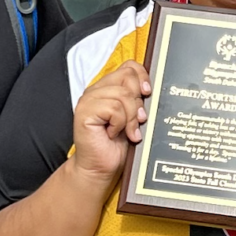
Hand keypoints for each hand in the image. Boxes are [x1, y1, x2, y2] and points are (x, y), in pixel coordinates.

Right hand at [67, 61, 149, 189]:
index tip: (148, 93)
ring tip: (127, 132)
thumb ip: (137, 100)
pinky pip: (114, 108)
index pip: (128, 66)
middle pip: (127, 77)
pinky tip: (113, 134)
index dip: (142, 76)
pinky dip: (120, 124)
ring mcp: (88, 100)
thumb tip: (150, 88)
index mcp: (107, 88)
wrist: (100, 168)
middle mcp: (96, 90)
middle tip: (138, 121)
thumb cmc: (116, 146)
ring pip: (123, 95)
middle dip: (138, 102)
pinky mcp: (84, 112)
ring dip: (130, 118)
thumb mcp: (132, 117)